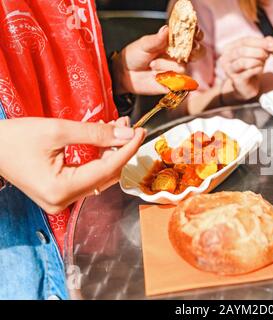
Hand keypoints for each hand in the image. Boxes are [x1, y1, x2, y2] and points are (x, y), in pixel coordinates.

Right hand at [0, 117, 145, 213]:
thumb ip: (96, 133)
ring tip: (118, 128)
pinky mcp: (59, 194)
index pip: (107, 170)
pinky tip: (104, 142)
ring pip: (99, 177)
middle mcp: (63, 201)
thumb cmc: (14, 138)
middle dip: (120, 149)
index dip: (127, 150)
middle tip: (129, 126)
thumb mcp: (57, 130)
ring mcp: (61, 201)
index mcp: (61, 190)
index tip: (140, 132)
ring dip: (111, 154)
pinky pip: (87, 178)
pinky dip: (98, 160)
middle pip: (105, 176)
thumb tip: (127, 133)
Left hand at [112, 26, 204, 95]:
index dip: (196, 34)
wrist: (125, 74)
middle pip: (197, 52)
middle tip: (177, 52)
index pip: (191, 35)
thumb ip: (157, 39)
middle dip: (191, 51)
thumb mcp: (144, 44)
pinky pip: (180, 83)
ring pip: (183, 67)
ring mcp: (177, 69)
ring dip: (166, 66)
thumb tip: (166, 29)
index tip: (194, 34)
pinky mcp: (174, 83)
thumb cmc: (134, 56)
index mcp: (173, 42)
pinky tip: (158, 77)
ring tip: (152, 65)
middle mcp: (178, 55)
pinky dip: (169, 80)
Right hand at [219, 36, 272, 101]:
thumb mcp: (259, 52)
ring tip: (262, 63)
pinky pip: (248, 72)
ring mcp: (230, 70)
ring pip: (244, 62)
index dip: (260, 42)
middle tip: (267, 56)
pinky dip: (257, 69)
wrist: (248, 86)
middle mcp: (226, 58)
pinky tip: (259, 69)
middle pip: (242, 50)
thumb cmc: (252, 67)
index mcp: (230, 48)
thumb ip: (266, 44)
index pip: (244, 41)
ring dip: (257, 61)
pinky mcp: (236, 80)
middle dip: (258, 52)